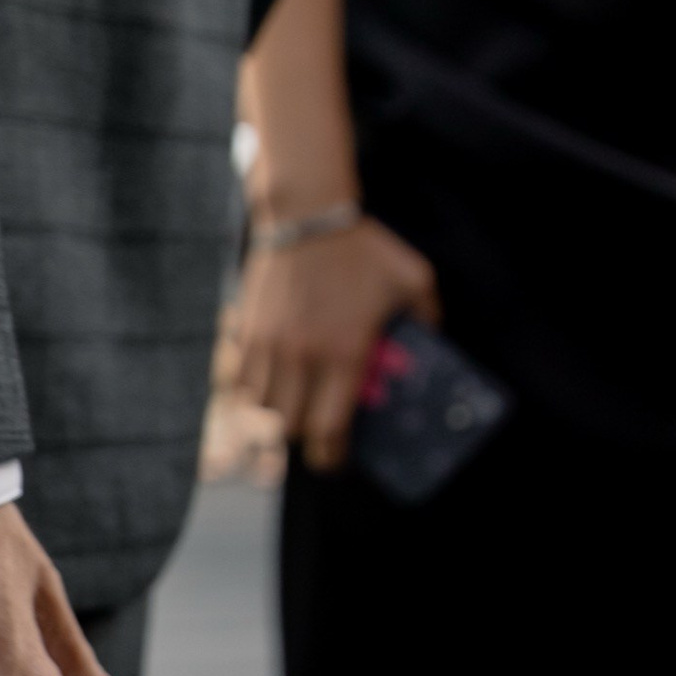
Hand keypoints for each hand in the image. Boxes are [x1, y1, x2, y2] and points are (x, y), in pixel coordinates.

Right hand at [233, 212, 438, 469]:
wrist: (307, 215)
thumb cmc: (364, 248)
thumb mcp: (413, 278)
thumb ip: (428, 316)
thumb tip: (433, 343)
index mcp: (344, 353)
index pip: (330, 428)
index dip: (332, 456)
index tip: (338, 460)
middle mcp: (303, 357)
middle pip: (291, 427)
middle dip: (306, 436)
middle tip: (319, 429)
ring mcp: (270, 346)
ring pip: (262, 409)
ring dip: (278, 415)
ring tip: (294, 405)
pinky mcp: (247, 332)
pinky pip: (242, 383)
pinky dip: (254, 393)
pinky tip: (270, 383)